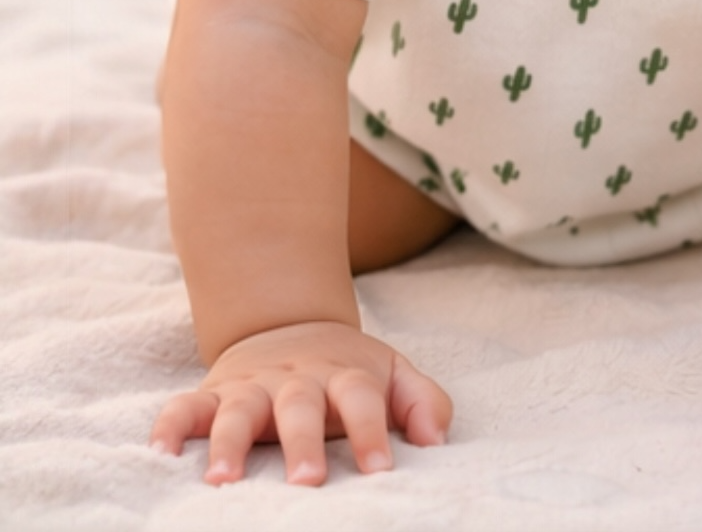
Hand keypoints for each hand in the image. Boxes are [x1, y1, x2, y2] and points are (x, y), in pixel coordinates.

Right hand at [150, 321, 451, 485]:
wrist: (289, 324)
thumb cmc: (347, 371)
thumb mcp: (393, 374)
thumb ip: (422, 402)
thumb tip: (435, 442)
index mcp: (343, 375)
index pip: (362, 400)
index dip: (372, 432)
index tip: (381, 471)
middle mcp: (296, 380)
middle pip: (300, 407)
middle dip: (302, 444)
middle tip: (307, 483)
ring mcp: (252, 386)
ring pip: (238, 409)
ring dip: (229, 442)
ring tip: (223, 480)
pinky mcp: (214, 393)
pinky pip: (186, 406)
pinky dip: (170, 424)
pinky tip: (161, 452)